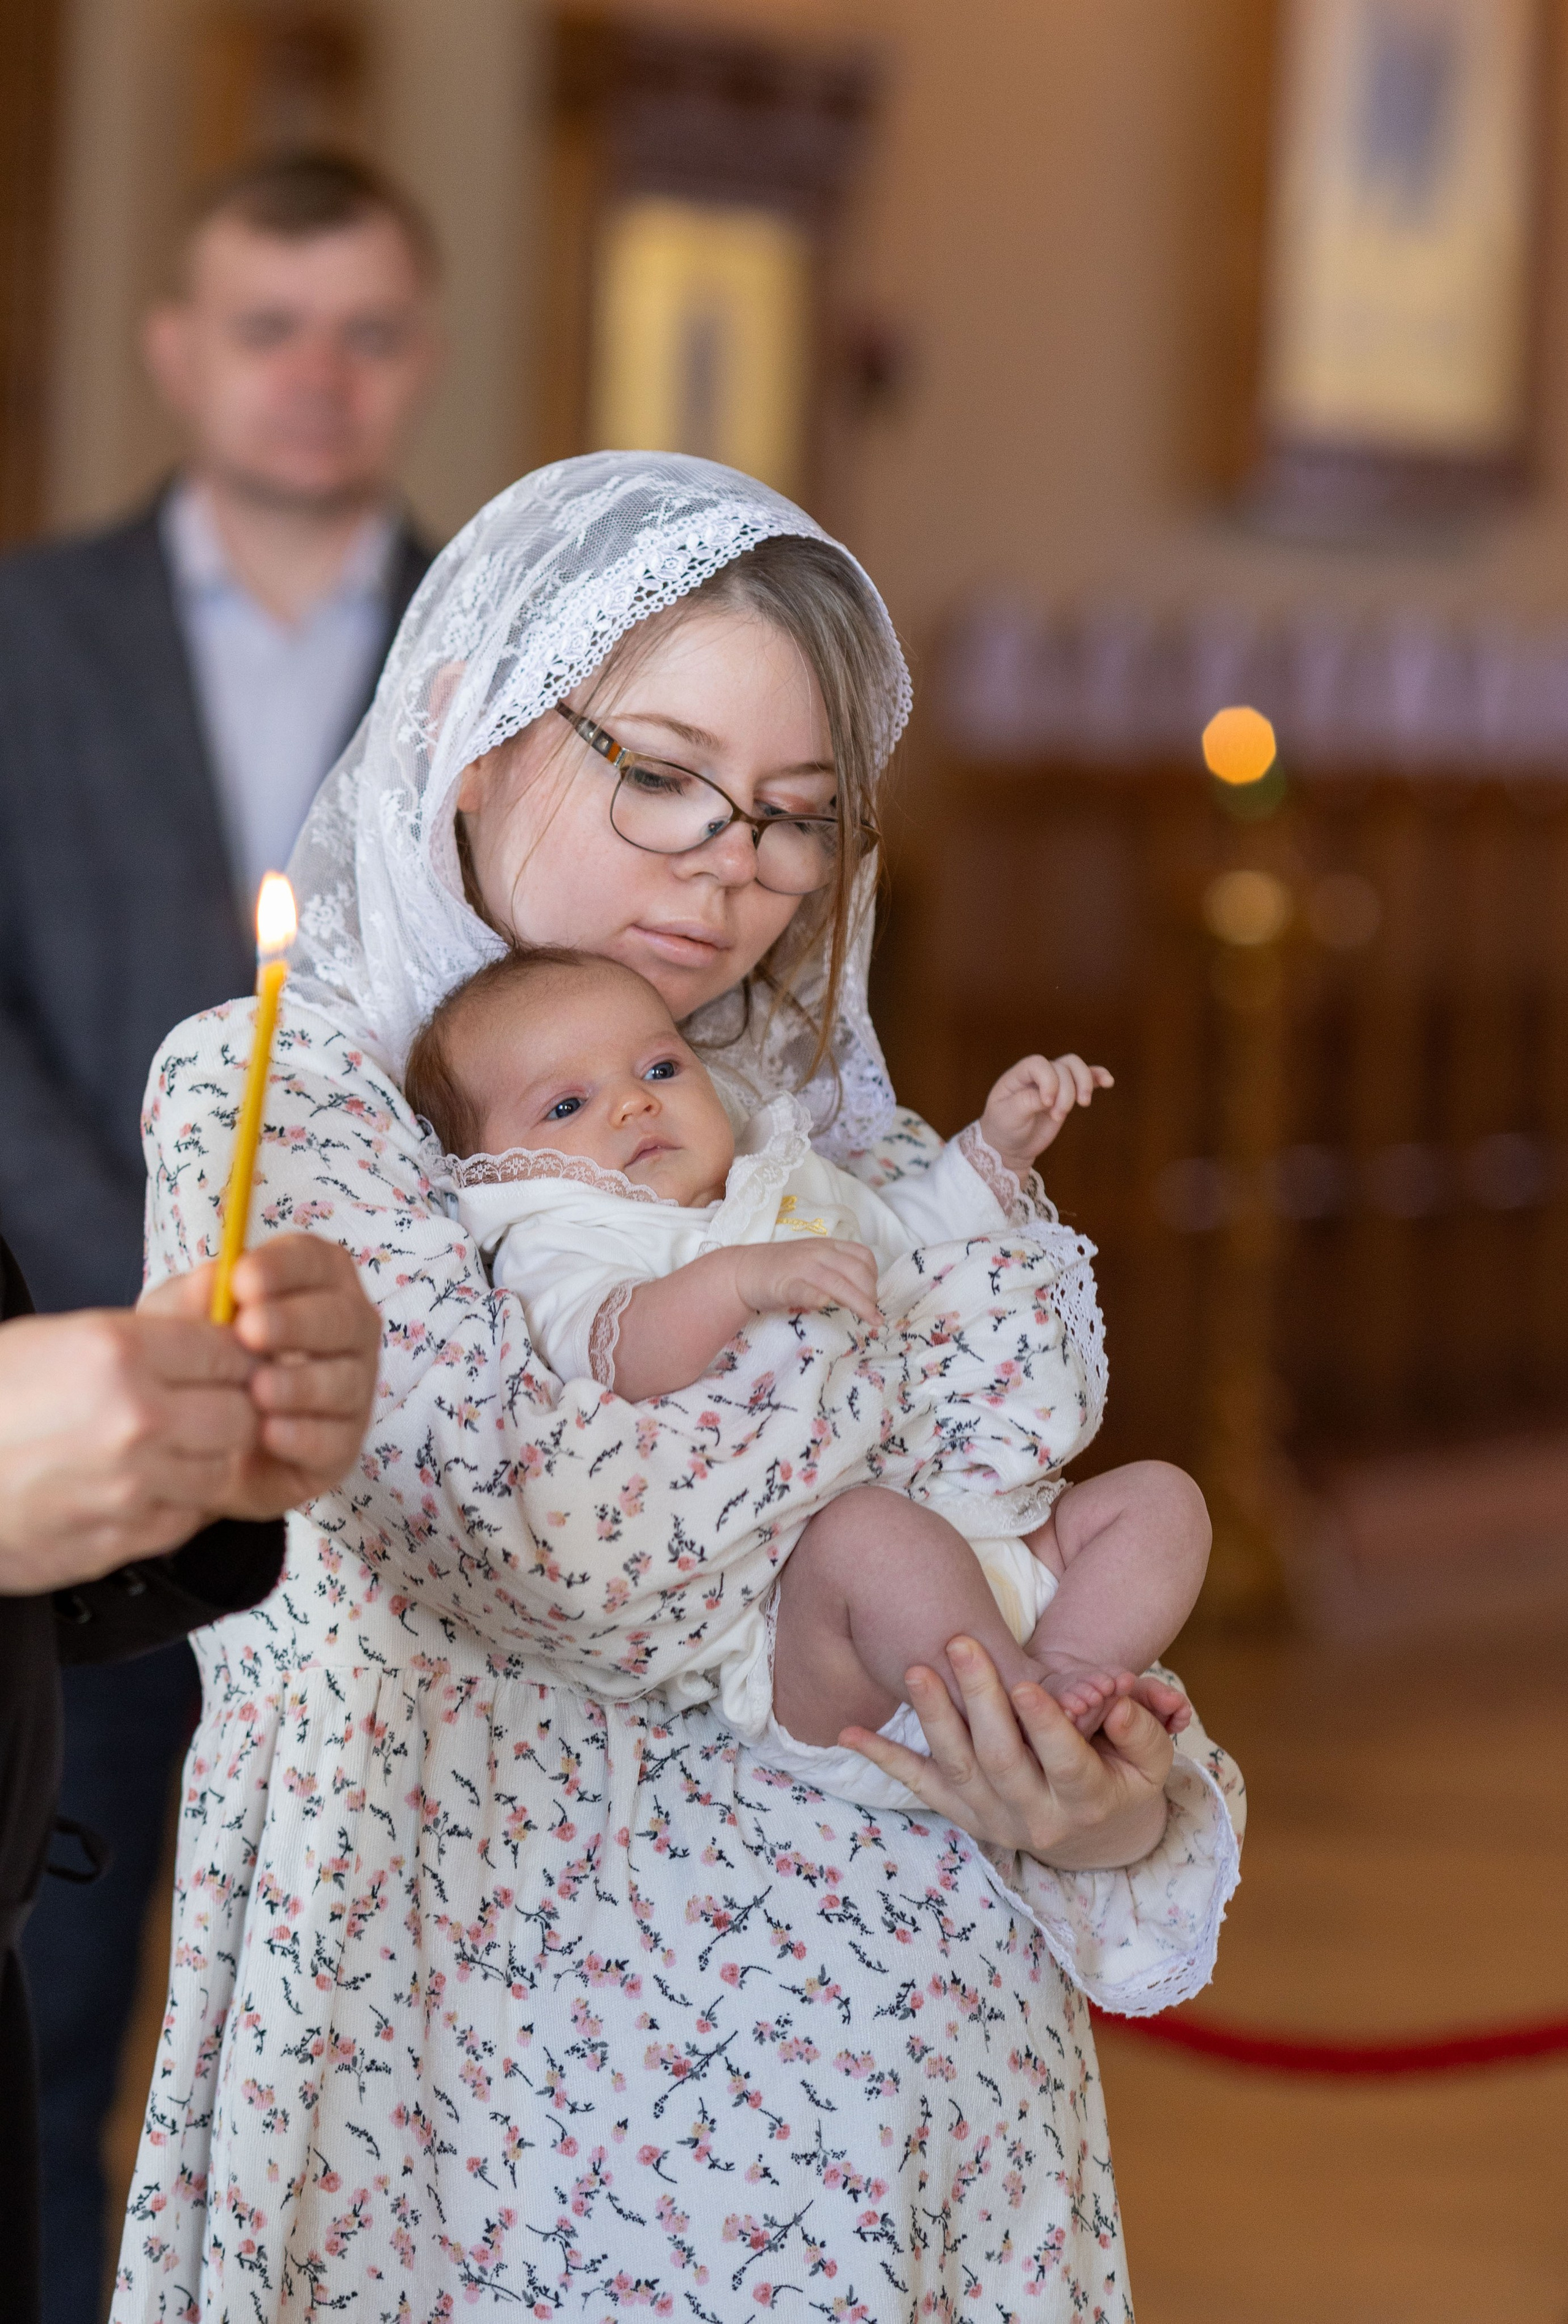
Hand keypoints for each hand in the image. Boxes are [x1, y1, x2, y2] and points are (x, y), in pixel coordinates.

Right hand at [0, 1304, 261, 1590]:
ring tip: (169, 1449)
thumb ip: (148, 1333)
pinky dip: (176, 1504)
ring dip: (206, 1460)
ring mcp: (131, 1485)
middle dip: (231, 1409)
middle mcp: (134, 1419)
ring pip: (223, 1470)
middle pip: (243, 1413)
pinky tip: (141, 1487)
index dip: (232, 1358)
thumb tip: (222, 1315)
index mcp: (118, 1353)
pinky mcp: (120, 1538)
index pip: (230, 1350)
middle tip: (203, 1408)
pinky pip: (186, 1519)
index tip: (222, 1366)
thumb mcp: (61, 1338)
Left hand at [143, 1235, 380, 1519]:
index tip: (242, 1280)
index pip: (318, 1261)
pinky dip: (303, 1435)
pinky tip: (268, 1433)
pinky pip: (336, 1439)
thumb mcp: (178, 1324)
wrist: (189, 1442)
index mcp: (314, 1285)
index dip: (287, 1266)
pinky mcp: (343, 1444)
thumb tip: (215, 1277)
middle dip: (298, 1322)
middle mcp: (347, 1332)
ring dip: (302, 1382)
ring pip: (346, 1380)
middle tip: (251, 1331)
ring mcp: (352, 1389)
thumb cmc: (196, 1362)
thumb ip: (193, 1298)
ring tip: (257, 1390)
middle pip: (345, 1317)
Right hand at [730, 1238, 880, 1328]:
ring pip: (838, 1283)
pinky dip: (820, 1299)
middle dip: (870, 1295)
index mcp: (827, 1246)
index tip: (873, 1294)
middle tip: (873, 1313)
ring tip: (869, 1319)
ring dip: (858, 1302)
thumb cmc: (781, 1269)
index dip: (874, 1276)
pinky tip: (830, 1308)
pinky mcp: (785, 1285)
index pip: (863, 1255)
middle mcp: (817, 1253)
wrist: (743, 1271)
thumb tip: (864, 1290)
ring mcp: (801, 1268)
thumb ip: (837, 1269)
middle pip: (856, 1271)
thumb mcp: (814, 1260)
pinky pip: (807, 1291)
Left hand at [840, 1634, 1173, 1868]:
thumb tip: (1117, 1704)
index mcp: (1085, 1801)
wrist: (1093, 1836)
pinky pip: (918, 1784)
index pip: (1065, 1763)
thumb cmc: (1124, 1780)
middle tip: (961, 1644)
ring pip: (956, 1769)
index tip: (1028, 1684)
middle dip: (979, 1700)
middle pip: (1001, 1759)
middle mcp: (1033, 1817)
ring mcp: (990, 1817)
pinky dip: (882, 1759)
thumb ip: (1140, 1732)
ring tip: (916, 1669)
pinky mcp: (961, 1811)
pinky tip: (848, 1732)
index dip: (1047, 1726)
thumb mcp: (1151, 1763)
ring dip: (933, 1718)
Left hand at [980, 1053, 1113, 1176]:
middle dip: (1067, 1092)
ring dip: (1085, 1083)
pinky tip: (1108, 1082)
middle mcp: (1037, 1075)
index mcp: (1018, 1076)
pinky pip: (1086, 1078)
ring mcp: (1054, 1083)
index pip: (1038, 1063)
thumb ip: (1026, 1102)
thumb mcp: (1008, 1117)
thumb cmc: (1003, 1129)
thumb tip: (1048, 1096)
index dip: (1048, 1080)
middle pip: (1062, 1066)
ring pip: (1075, 1067)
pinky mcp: (1067, 1095)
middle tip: (1059, 1116)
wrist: (1010, 1146)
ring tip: (1083, 1104)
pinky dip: (1097, 1077)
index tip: (1046, 1104)